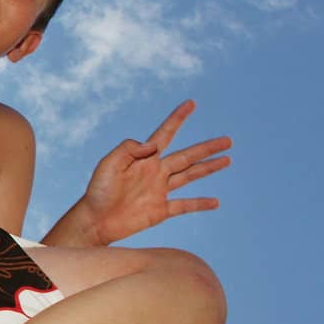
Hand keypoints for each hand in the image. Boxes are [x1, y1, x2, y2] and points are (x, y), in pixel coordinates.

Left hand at [80, 100, 231, 243]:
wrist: (95, 220)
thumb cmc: (99, 190)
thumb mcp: (109, 163)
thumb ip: (129, 149)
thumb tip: (154, 145)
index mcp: (144, 158)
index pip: (165, 134)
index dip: (178, 118)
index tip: (191, 103)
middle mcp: (155, 172)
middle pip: (187, 156)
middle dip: (207, 148)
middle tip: (228, 140)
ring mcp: (160, 190)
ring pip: (190, 176)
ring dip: (209, 168)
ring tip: (227, 159)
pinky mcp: (160, 210)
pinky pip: (184, 205)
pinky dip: (200, 204)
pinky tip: (215, 202)